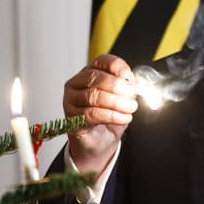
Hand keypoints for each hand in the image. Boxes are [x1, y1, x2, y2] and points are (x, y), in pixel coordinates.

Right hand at [63, 54, 137, 174]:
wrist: (100, 142)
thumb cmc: (108, 118)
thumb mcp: (122, 98)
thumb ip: (126, 86)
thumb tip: (131, 80)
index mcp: (89, 73)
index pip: (102, 61)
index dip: (117, 67)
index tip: (129, 77)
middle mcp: (76, 85)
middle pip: (95, 78)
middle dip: (117, 86)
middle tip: (131, 96)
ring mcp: (71, 102)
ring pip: (93, 96)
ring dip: (116, 102)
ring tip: (129, 108)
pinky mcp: (72, 119)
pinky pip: (91, 114)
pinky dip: (111, 115)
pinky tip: (122, 117)